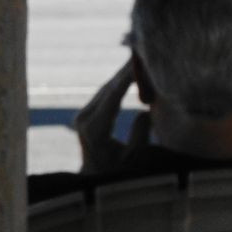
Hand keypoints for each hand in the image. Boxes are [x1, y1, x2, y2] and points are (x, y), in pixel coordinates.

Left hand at [72, 52, 142, 172]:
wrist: (95, 179)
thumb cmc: (118, 174)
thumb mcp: (135, 158)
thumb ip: (141, 134)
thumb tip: (147, 111)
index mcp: (94, 130)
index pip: (113, 97)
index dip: (128, 78)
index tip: (141, 63)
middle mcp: (84, 119)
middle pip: (109, 88)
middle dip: (128, 70)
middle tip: (146, 52)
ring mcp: (84, 114)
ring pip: (108, 88)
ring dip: (125, 73)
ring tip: (143, 57)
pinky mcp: (88, 112)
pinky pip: (107, 93)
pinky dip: (121, 82)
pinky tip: (134, 70)